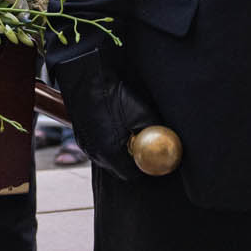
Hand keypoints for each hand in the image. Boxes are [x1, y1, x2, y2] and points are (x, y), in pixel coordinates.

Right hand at [50, 44, 159, 183]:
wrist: (85, 76)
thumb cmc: (114, 94)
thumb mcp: (143, 114)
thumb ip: (154, 132)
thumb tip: (168, 141)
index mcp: (110, 153)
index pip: (131, 174)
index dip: (145, 167)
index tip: (155, 158)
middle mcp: (95, 154)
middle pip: (118, 168)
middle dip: (133, 160)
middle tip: (145, 146)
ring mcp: (86, 145)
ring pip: (108, 158)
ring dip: (120, 151)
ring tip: (129, 133)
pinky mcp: (81, 136)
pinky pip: (98, 147)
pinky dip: (110, 142)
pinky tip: (115, 125)